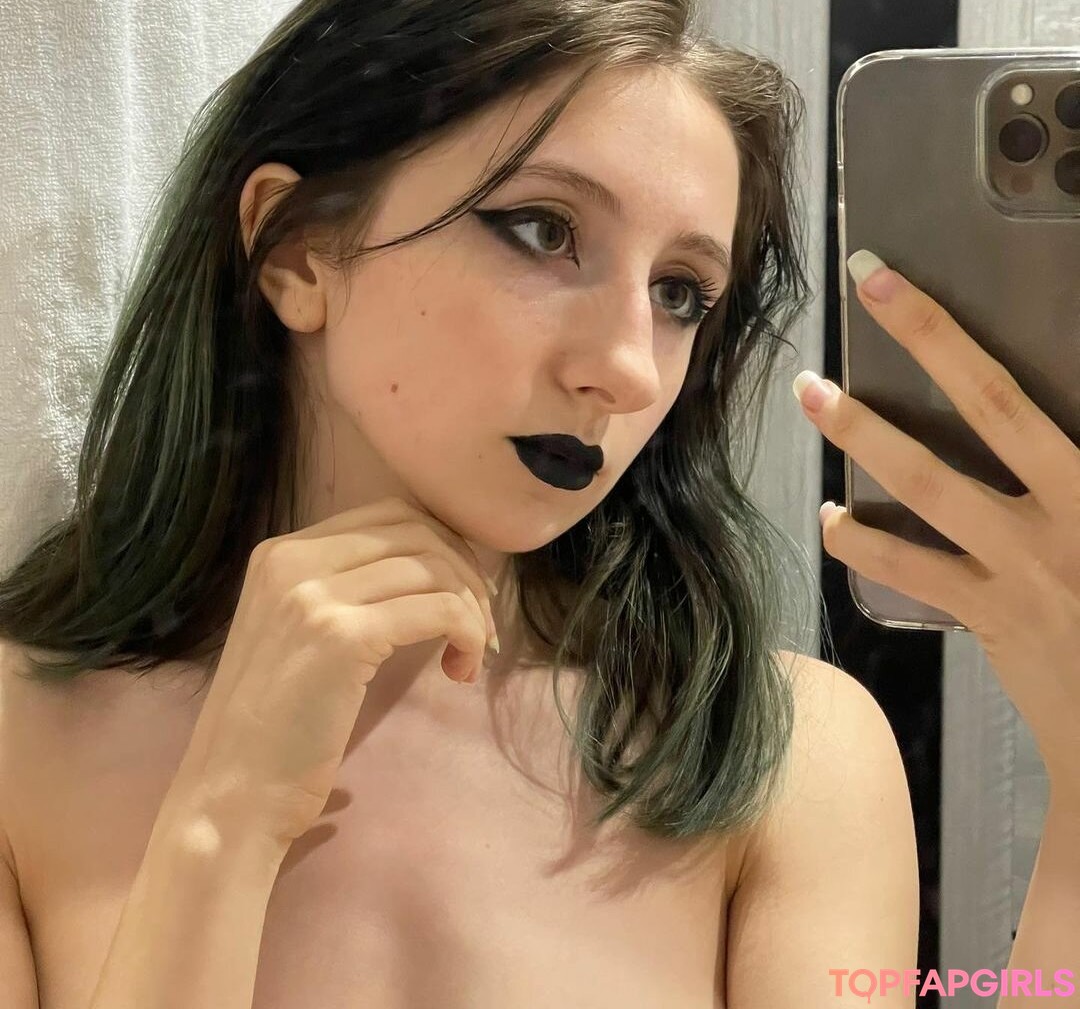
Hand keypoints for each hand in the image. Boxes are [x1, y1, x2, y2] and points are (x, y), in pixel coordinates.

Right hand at [166, 496, 498, 851]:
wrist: (231, 794)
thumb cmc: (273, 727)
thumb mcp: (300, 634)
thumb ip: (346, 591)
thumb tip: (435, 568)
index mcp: (281, 553)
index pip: (391, 516)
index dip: (442, 549)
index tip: (460, 597)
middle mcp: (292, 560)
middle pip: (418, 531)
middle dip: (464, 573)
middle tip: (478, 627)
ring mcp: (313, 595)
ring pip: (434, 567)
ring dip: (471, 609)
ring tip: (470, 655)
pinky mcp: (342, 636)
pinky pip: (440, 609)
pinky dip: (467, 633)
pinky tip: (460, 670)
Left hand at [794, 251, 1079, 790]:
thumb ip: (1065, 470)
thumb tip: (1031, 433)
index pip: (1024, 390)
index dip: (956, 329)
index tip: (904, 281)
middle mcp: (1068, 511)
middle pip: (987, 407)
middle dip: (927, 337)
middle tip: (865, 285)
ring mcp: (1025, 563)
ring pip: (929, 485)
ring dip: (865, 436)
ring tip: (811, 395)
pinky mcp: (992, 614)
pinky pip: (910, 570)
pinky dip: (862, 544)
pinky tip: (829, 521)